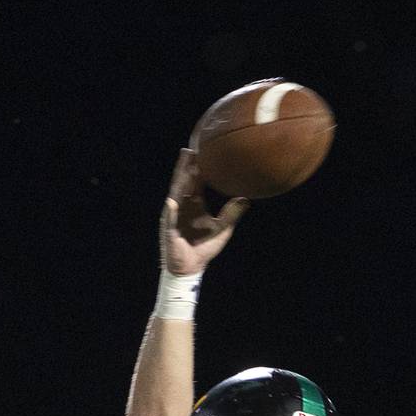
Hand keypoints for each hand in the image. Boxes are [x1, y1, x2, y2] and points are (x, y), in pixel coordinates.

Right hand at [160, 148, 248, 275]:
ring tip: (181, 171)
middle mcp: (182, 204)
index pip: (196, 180)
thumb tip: (246, 199)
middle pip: (184, 181)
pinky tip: (172, 203)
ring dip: (179, 182)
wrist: (191, 267)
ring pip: (176, 195)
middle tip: (190, 149)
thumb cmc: (204, 247)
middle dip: (186, 166)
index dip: (200, 166)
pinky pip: (170, 219)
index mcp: (194, 202)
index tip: (205, 150)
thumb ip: (232, 213)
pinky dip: (171, 211)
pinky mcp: (170, 229)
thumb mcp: (222, 229)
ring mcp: (174, 215)